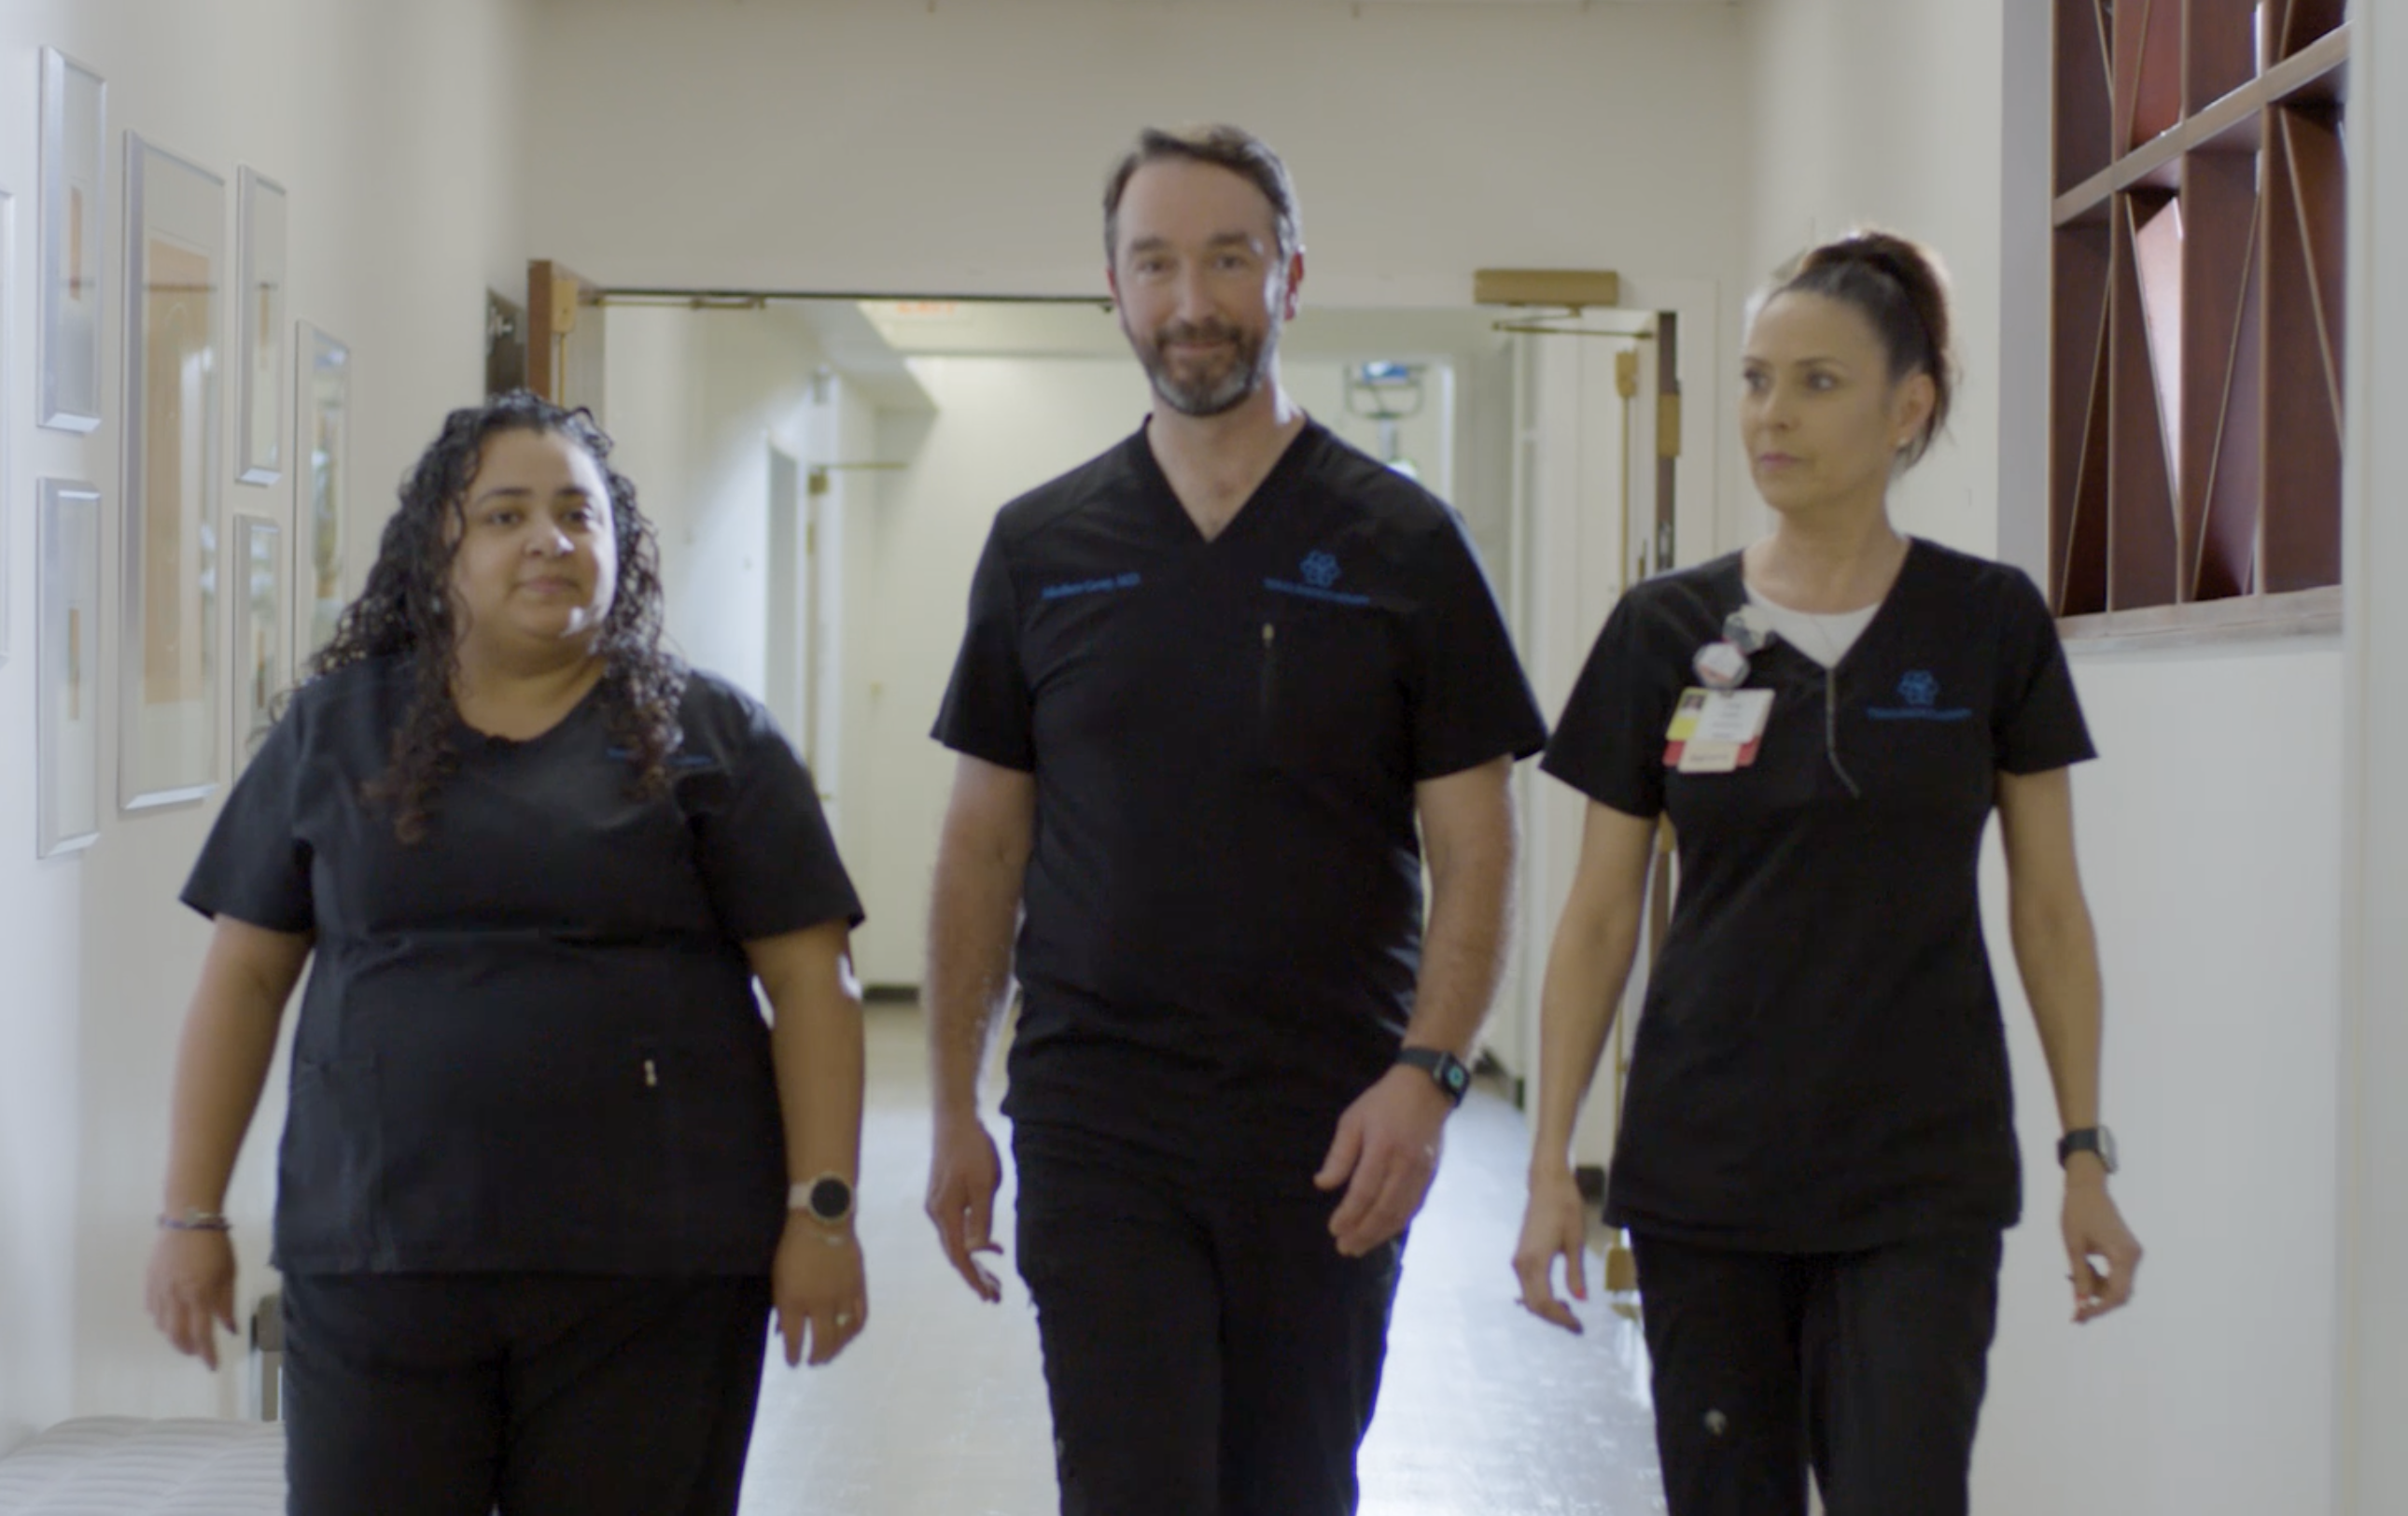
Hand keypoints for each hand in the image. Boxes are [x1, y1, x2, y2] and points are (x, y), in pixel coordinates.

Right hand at [146, 1227, 237, 1369]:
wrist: (188, 1218)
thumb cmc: (215, 1244)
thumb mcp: (229, 1273)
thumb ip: (226, 1304)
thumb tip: (230, 1329)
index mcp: (199, 1294)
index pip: (202, 1334)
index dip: (207, 1354)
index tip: (212, 1366)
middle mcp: (176, 1296)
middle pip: (177, 1335)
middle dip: (188, 1349)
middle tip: (198, 1353)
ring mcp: (160, 1289)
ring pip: (162, 1325)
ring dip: (174, 1336)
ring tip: (185, 1338)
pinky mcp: (150, 1281)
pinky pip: (152, 1310)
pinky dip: (161, 1320)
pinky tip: (170, 1319)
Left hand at [773, 1214, 867, 1366]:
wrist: (822, 1221)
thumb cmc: (793, 1248)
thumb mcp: (778, 1278)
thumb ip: (782, 1306)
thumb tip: (784, 1329)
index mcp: (794, 1301)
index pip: (795, 1339)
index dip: (794, 1354)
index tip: (793, 1362)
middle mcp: (819, 1305)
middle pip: (822, 1341)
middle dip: (816, 1356)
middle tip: (813, 1362)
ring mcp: (841, 1298)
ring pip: (842, 1334)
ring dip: (836, 1348)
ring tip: (830, 1353)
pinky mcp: (857, 1289)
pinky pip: (859, 1317)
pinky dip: (854, 1331)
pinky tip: (848, 1335)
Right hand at [925, 1110, 1004, 1301]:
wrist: (955, 1119)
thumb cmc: (972, 1149)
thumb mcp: (983, 1184)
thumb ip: (981, 1218)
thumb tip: (978, 1251)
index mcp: (945, 1213)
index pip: (959, 1256)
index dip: (973, 1278)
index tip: (988, 1296)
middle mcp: (937, 1213)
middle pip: (956, 1254)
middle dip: (976, 1276)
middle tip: (996, 1296)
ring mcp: (939, 1206)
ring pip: (958, 1242)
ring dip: (976, 1261)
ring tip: (996, 1280)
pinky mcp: (945, 1197)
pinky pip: (959, 1229)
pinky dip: (974, 1243)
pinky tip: (992, 1247)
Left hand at [1314, 1064, 1450, 1257]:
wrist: (1426, 1089)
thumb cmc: (1383, 1102)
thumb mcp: (1353, 1120)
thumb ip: (1339, 1155)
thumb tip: (1323, 1184)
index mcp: (1382, 1148)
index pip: (1364, 1191)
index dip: (1349, 1214)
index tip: (1334, 1229)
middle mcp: (1405, 1165)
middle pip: (1384, 1208)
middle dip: (1363, 1232)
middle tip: (1345, 1248)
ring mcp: (1421, 1172)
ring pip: (1401, 1212)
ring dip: (1380, 1234)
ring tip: (1360, 1247)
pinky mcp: (1431, 1176)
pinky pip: (1414, 1206)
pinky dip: (1398, 1224)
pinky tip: (1384, 1232)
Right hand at [1512, 1167, 1589, 1333]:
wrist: (1547, 1185)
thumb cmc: (1565, 1208)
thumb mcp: (1575, 1241)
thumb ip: (1575, 1272)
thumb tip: (1580, 1298)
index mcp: (1536, 1262)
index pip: (1544, 1302)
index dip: (1561, 1318)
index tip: (1579, 1326)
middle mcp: (1522, 1264)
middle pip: (1533, 1303)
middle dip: (1553, 1317)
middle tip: (1576, 1323)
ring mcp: (1519, 1260)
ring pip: (1528, 1296)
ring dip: (1546, 1308)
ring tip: (1569, 1310)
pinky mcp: (1521, 1256)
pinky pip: (1527, 1286)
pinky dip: (1540, 1297)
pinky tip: (1558, 1296)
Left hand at [2062, 1169, 2141, 1322]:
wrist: (2087, 1188)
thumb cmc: (2077, 1212)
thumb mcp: (2074, 1246)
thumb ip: (2080, 1276)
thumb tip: (2080, 1304)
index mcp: (2123, 1254)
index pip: (2116, 1295)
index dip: (2098, 1309)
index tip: (2078, 1316)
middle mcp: (2134, 1256)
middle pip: (2120, 1294)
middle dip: (2097, 1302)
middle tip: (2074, 1310)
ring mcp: (2133, 1253)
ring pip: (2118, 1285)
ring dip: (2097, 1288)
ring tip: (2073, 1276)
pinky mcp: (2128, 1251)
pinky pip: (2118, 1274)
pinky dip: (2101, 1278)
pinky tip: (2084, 1268)